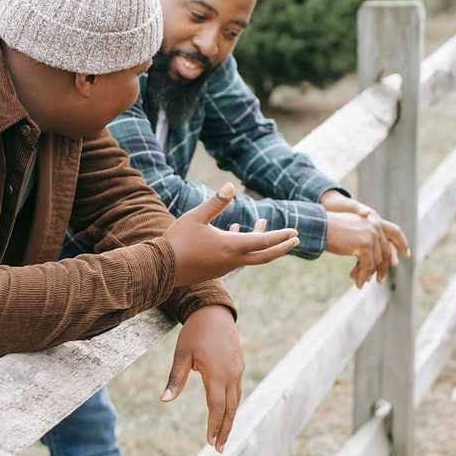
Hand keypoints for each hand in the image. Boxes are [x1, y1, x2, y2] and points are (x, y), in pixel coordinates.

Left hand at [161, 305, 242, 452]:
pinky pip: (237, 390)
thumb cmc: (195, 333)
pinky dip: (232, 404)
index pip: (217, 407)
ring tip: (223, 435)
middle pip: (230, 409)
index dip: (214, 426)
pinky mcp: (238, 365)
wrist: (214, 312)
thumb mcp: (182, 355)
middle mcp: (231, 375)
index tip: (209, 442)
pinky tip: (226, 411)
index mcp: (217, 374)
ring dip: (230, 419)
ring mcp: (237, 370)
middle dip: (225, 429)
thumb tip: (164, 400)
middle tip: (218, 448)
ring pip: (236, 400)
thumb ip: (175, 379)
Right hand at [165, 183, 299, 285]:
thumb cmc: (178, 241)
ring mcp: (224, 267)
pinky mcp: (215, 270)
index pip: (263, 241)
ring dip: (261, 244)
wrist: (160, 269)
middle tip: (295, 240)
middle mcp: (232, 259)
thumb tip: (231, 186)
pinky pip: (236, 257)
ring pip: (250, 256)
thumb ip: (216, 202)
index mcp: (231, 246)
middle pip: (264, 256)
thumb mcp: (195, 217)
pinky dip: (243, 245)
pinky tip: (233, 229)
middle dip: (282, 247)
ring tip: (264, 227)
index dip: (280, 236)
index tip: (295, 232)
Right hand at [321, 192, 410, 287]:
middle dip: (381, 269)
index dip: (402, 243)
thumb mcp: (351, 230)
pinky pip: (367, 265)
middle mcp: (376, 227)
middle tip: (378, 281)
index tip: (407, 255)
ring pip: (376, 261)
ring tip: (359, 282)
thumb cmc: (330, 229)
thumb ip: (364, 237)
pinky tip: (356, 282)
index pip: (395, 232)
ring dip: (367, 274)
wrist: (318, 226)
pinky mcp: (365, 245)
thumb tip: (372, 254)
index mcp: (374, 220)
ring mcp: (371, 236)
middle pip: (385, 252)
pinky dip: (362, 275)